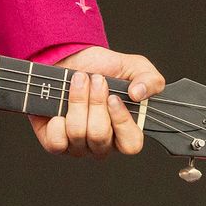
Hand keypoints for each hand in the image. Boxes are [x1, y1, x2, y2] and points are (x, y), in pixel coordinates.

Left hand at [28, 46, 163, 158]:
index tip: (112, 97)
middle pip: (100, 136)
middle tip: (94, 79)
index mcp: (125, 133)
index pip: (131, 144)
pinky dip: (56, 124)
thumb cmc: (104, 68)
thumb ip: (150, 80)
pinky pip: (56, 143)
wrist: (71, 59)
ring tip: (78, 81)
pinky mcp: (56, 142)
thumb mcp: (135, 67)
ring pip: (78, 134)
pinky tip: (59, 108)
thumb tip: (139, 94)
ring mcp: (78, 145)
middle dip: (95, 103)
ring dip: (77, 102)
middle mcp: (103, 144)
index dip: (122, 122)